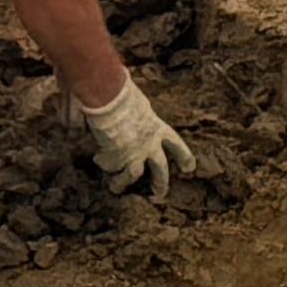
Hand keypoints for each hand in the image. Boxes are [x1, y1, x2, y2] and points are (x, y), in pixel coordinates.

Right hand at [79, 74, 194, 198]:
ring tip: (115, 188)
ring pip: (133, 176)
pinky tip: (97, 159)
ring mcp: (134, 153)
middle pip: (160, 170)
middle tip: (159, 194)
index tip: (189, 168)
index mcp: (157, 127)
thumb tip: (128, 117)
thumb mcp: (136, 103)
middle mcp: (149, 144)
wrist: (110, 97)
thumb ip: (134, 115)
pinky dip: (104, 165)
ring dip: (122, 183)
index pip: (175, 144)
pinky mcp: (118, 159)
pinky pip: (110, 167)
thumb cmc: (119, 91)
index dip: (183, 157)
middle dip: (161, 184)